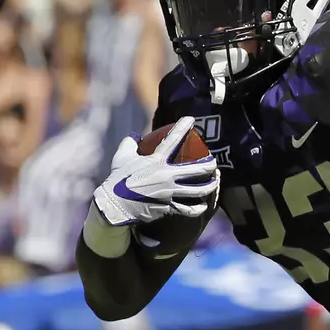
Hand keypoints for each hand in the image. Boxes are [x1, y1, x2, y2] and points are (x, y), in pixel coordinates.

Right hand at [91, 116, 219, 227]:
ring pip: (198, 190)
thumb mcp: (121, 157)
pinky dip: (198, 207)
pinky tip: (204, 204)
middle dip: (209, 164)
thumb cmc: (118, 180)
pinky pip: (189, 209)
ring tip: (215, 182)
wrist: (115, 205)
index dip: (183, 128)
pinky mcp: (169, 206)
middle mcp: (166, 175)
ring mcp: (169, 192)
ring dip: (210, 185)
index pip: (172, 140)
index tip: (192, 119)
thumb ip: (129, 144)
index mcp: (155, 161)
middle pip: (197, 168)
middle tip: (213, 162)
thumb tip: (135, 135)